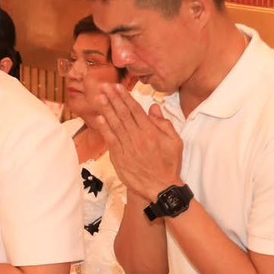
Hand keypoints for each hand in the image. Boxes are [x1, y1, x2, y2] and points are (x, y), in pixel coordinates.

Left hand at [95, 85, 183, 203]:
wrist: (160, 187)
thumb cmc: (169, 164)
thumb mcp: (175, 142)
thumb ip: (164, 123)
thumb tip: (154, 108)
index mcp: (151, 131)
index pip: (135, 110)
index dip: (125, 97)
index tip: (117, 87)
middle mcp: (137, 137)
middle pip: (122, 114)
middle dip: (113, 98)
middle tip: (104, 86)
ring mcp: (127, 147)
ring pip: (115, 124)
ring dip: (106, 109)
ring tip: (99, 97)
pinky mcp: (119, 157)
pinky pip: (110, 140)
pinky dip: (104, 128)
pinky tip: (99, 118)